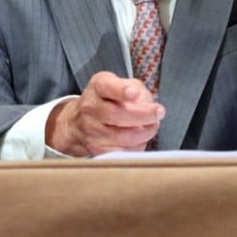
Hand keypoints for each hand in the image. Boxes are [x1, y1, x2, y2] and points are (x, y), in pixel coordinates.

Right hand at [45, 71, 164, 156]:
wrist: (77, 123)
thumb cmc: (105, 100)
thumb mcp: (117, 84)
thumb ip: (135, 88)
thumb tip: (148, 104)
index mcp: (98, 87)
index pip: (107, 87)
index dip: (121, 90)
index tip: (133, 93)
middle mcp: (90, 108)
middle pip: (118, 114)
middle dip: (144, 115)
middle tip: (159, 112)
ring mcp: (92, 131)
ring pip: (124, 136)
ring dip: (145, 132)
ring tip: (152, 126)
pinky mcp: (97, 150)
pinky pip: (123, 152)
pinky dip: (138, 146)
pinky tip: (141, 138)